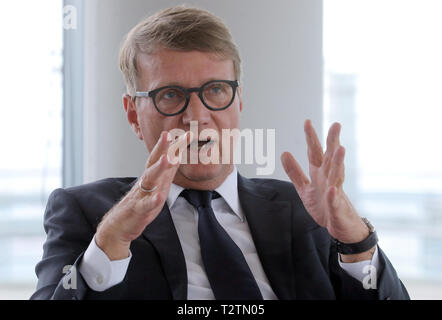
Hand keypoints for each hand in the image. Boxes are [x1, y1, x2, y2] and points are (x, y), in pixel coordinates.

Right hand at [96, 131, 192, 259]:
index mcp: (152, 176)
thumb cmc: (141, 203)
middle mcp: (146, 182)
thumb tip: (178, 155)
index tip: (188, 134)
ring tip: (168, 159)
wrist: (119, 225)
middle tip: (167, 134)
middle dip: (161, 148)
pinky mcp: (138, 210)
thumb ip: (167, 172)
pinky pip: (145, 205)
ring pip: (149, 179)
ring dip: (158, 168)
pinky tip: (158, 197)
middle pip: (153, 162)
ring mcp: (141, 195)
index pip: (164, 157)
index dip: (175, 146)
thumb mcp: (157, 186)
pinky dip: (152, 201)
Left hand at [281, 120, 373, 260]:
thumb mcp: (304, 188)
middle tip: (336, 125)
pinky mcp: (337, 208)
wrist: (340, 227)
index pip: (315, 152)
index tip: (307, 122)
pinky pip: (334, 201)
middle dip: (333, 142)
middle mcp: (329, 179)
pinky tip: (332, 190)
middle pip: (331, 158)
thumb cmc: (324, 205)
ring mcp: (335, 192)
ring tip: (340, 149)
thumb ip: (294, 172)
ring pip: (337, 175)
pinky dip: (333, 196)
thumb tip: (284, 153)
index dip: (311, 138)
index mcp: (319, 173)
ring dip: (338, 162)